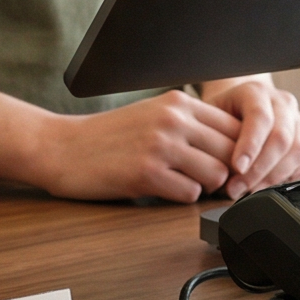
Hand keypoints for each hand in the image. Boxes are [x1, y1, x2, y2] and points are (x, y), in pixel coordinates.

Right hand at [35, 90, 244, 201]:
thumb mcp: (152, 113)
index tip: (226, 163)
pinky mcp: (147, 174)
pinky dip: (182, 197)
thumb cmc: (108, 135)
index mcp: (177, 102)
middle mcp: (173, 120)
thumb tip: (233, 146)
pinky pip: (190, 194)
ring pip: (216, 175)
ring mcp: (161, 147)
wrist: (62, 147)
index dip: (236, 150)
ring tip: (182, 182)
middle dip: (225, 171)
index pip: (234, 127)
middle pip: (232, 153)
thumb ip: (189, 123)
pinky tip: (163, 189)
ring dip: (204, 186)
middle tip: (206, 179)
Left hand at [200, 76, 299, 196]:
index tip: (236, 168)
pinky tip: (263, 187)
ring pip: (296, 151)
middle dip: (259, 169)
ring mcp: (297, 121)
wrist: (236, 108)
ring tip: (248, 191)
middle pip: (281, 137)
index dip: (250, 145)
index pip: (260, 116)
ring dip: (272, 177)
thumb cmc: (219, 116)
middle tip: (236, 188)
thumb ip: (213, 139)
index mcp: (256, 92)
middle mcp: (281, 103)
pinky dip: (284, 179)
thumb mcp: (209, 120)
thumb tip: (215, 173)